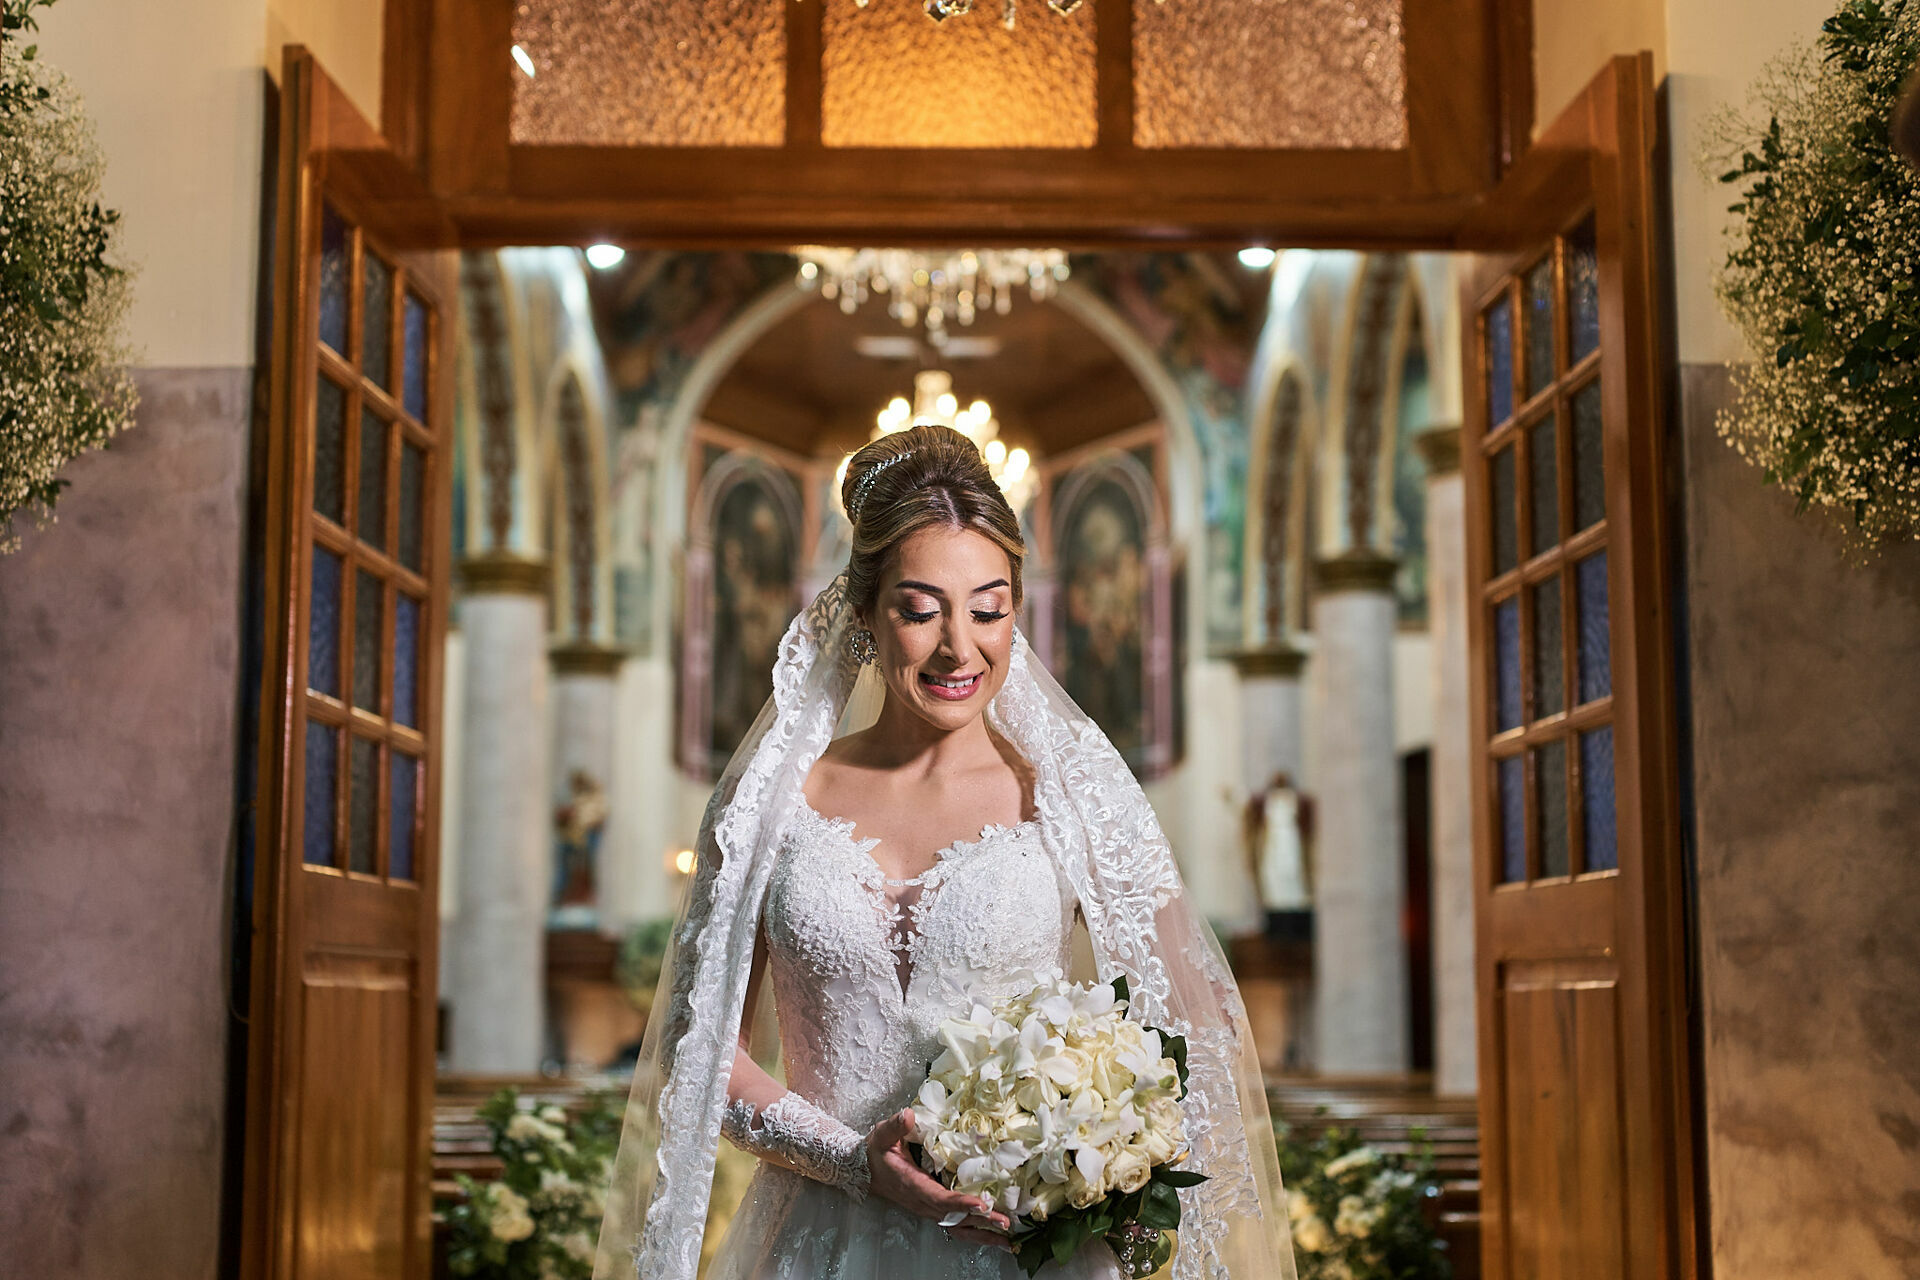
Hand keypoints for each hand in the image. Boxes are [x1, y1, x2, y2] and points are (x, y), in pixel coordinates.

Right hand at [865, 1108, 1013, 1251]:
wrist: (864, 1171)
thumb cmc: (876, 1152)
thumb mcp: (882, 1135)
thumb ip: (895, 1126)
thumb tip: (908, 1114)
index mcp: (912, 1184)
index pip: (939, 1197)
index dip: (960, 1202)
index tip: (981, 1204)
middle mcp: (922, 1202)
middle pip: (954, 1217)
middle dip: (980, 1221)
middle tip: (1005, 1223)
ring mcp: (928, 1208)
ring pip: (956, 1227)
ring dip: (981, 1233)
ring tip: (1006, 1237)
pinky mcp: (932, 1209)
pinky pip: (954, 1225)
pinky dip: (974, 1232)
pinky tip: (992, 1235)